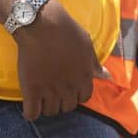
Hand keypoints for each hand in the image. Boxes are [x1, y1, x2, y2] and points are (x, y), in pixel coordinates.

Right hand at [12, 0, 111, 120]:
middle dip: (61, 101)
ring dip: (46, 106)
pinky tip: (30, 104)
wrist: (42, 24)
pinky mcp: (32, 89)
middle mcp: (69, 87)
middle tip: (53, 91)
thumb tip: (107, 76)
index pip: (84, 98)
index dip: (76, 94)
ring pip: (51, 111)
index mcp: (84, 76)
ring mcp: (50, 89)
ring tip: (41, 96)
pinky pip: (32, 113)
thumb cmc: (66, 31)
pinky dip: (31, 112)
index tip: (68, 88)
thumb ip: (95, 64)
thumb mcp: (87, 45)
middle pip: (67, 107)